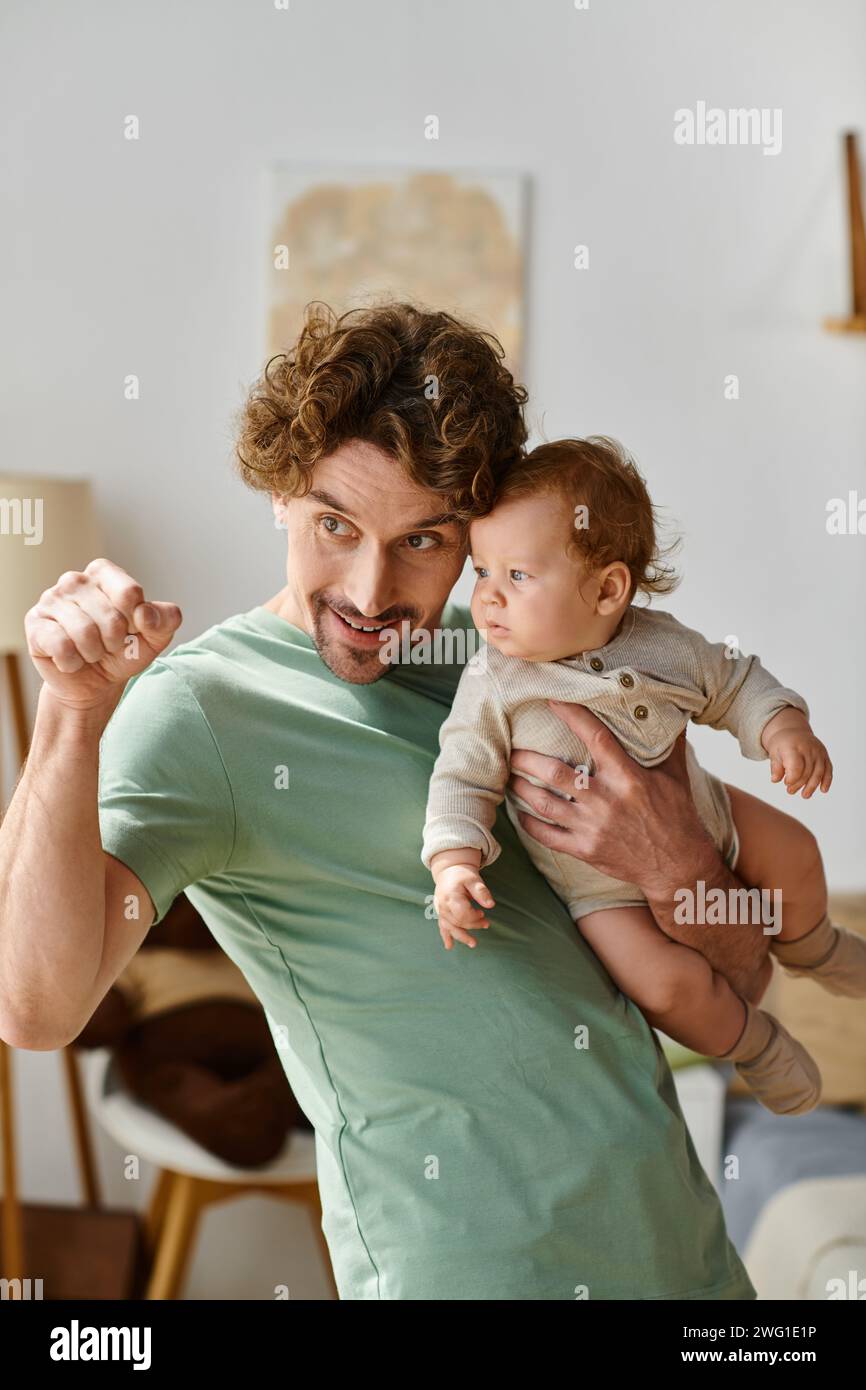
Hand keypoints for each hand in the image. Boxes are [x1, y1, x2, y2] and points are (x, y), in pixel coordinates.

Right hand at [25, 558, 181, 711]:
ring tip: (91, 653)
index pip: (129, 593)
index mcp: (104, 573)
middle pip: (110, 616)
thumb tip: (146, 614)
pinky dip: (73, 662)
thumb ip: (166, 619)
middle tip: (109, 646)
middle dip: (116, 642)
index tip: (133, 629)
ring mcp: (50, 600)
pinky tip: (72, 660)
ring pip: (84, 632)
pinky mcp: (34, 624)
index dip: (137, 621)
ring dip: (95, 653)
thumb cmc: (123, 651)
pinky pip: (61, 646)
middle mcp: (74, 580)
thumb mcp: (155, 637)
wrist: (94, 683)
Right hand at [432, 864, 494, 949]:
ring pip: (450, 927)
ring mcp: (440, 910)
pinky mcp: (441, 913)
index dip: (474, 917)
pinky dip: (446, 936)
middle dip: (473, 925)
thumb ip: (482, 892)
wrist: (448, 871)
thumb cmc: (462, 875)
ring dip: (461, 936)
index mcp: (451, 896)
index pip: (462, 913)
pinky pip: (442, 926)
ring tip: (473, 943)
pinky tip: (449, 946)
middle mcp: (443, 905)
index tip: (483, 913)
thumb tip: (491, 905)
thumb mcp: (474, 879)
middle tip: (486, 924)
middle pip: (458, 922)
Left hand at [508, 701, 713, 896]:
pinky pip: (547, 836)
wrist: (678, 867)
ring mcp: (593, 827)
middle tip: (513, 748)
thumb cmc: (677, 816)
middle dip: (528, 759)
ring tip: (510, 776)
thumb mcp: (677, 776)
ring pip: (544, 803)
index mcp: (628, 778)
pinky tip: (519, 812)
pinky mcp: (585, 849)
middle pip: (556, 773)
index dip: (572, 716)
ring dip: (522, 788)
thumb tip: (673, 709)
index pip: (596, 738)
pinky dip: (529, 823)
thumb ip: (670, 743)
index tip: (552, 699)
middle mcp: (606, 800)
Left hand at [764, 727, 832, 797]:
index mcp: (793, 746)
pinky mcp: (825, 755)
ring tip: (805, 795)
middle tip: (790, 792)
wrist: (793, 730)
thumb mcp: (774, 753)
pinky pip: (828, 769)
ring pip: (819, 771)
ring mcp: (818, 751)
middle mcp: (808, 748)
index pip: (796, 766)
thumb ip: (775, 767)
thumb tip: (775, 780)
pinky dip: (827, 780)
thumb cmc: (782, 744)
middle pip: (807, 770)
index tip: (786, 783)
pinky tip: (823, 790)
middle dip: (799, 784)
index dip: (792, 778)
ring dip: (812, 786)